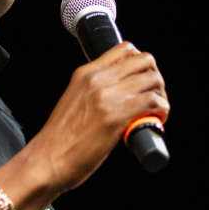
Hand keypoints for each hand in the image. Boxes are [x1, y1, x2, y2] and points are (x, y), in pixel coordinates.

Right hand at [24, 41, 168, 191]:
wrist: (46, 160)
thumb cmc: (59, 139)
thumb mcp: (74, 100)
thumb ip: (94, 91)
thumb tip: (120, 96)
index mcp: (85, 73)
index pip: (125, 49)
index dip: (140, 64)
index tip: (142, 81)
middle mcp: (97, 79)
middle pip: (144, 61)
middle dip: (154, 77)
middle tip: (153, 96)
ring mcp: (108, 96)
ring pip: (153, 79)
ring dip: (161, 94)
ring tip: (156, 111)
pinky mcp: (117, 116)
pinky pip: (153, 102)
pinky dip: (162, 109)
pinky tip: (156, 120)